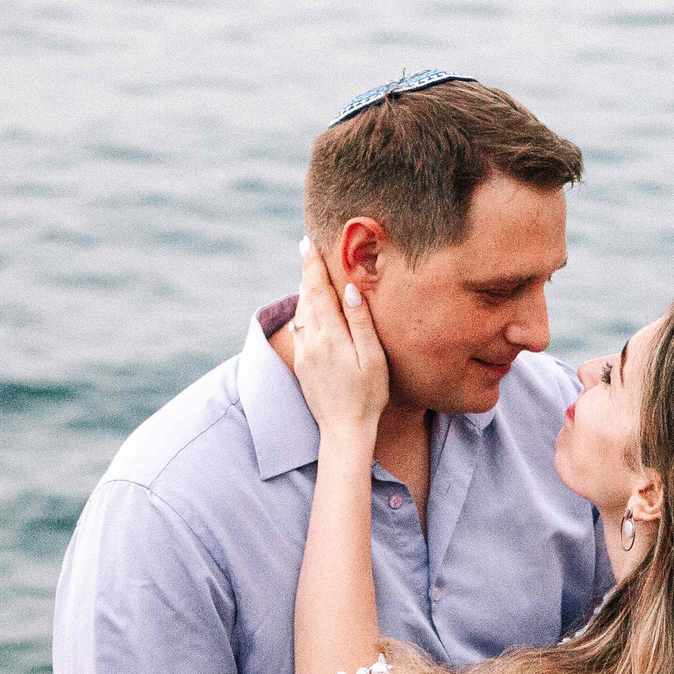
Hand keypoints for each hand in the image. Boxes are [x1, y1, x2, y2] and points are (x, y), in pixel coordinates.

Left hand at [290, 236, 387, 434]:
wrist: (343, 430)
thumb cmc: (368, 396)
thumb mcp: (372, 358)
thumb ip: (361, 322)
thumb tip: (350, 289)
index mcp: (331, 336)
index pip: (319, 291)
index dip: (313, 265)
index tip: (308, 243)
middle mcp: (312, 341)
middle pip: (306, 297)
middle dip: (307, 271)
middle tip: (306, 248)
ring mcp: (304, 353)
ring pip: (301, 312)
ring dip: (304, 290)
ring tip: (308, 272)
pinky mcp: (301, 364)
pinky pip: (300, 329)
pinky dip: (303, 311)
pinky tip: (308, 307)